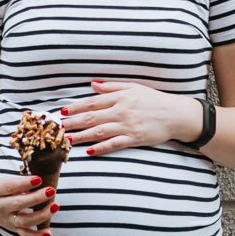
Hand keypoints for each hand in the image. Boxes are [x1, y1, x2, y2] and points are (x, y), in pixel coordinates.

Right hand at [0, 173, 59, 235]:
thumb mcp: (4, 181)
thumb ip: (19, 182)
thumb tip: (39, 181)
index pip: (9, 187)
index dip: (24, 183)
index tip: (39, 179)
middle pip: (18, 204)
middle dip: (36, 198)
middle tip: (51, 190)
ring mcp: (6, 220)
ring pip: (24, 221)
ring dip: (41, 215)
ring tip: (55, 206)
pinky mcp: (13, 228)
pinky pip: (25, 235)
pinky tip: (49, 232)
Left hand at [61, 80, 202, 155]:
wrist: (176, 114)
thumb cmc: (154, 99)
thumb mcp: (133, 87)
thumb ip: (112, 87)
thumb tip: (93, 84)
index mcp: (120, 97)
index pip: (92, 102)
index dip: (76, 107)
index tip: (63, 111)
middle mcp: (121, 111)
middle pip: (92, 117)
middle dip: (73, 123)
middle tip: (58, 128)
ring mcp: (127, 126)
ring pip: (99, 132)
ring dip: (81, 136)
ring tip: (67, 140)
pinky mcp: (134, 139)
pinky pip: (114, 144)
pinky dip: (100, 148)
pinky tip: (88, 151)